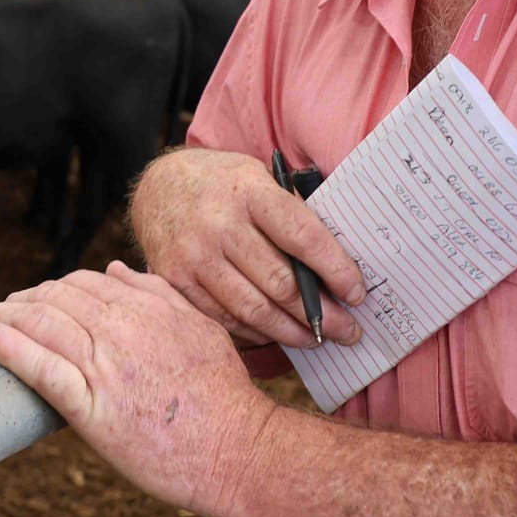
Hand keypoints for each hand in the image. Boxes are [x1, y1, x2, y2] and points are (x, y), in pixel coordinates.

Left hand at [0, 262, 275, 516]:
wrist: (237, 449)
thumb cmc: (223, 395)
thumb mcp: (200, 327)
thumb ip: (157, 294)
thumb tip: (115, 269)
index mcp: (149, 308)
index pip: (84, 283)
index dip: (54, 287)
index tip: (39, 297)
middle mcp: (124, 329)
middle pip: (57, 299)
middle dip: (25, 300)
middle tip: (6, 309)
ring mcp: (106, 367)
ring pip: (43, 326)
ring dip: (8, 318)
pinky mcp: (92, 408)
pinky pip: (41, 368)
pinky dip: (9, 348)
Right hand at [130, 148, 364, 348]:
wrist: (158, 188)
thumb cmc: (222, 184)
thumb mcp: (257, 177)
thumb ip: (289, 212)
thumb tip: (335, 264)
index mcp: (248, 191)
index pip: (302, 236)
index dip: (335, 269)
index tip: (358, 294)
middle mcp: (219, 223)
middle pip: (280, 283)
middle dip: (322, 314)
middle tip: (348, 330)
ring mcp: (194, 254)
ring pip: (254, 309)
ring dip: (292, 332)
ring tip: (317, 339)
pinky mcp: (176, 280)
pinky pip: (225, 318)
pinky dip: (256, 331)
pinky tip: (276, 333)